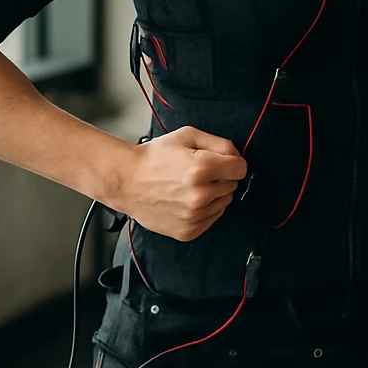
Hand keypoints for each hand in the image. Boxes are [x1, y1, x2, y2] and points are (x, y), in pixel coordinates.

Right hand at [116, 127, 246, 241]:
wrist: (126, 181)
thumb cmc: (154, 157)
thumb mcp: (188, 136)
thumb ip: (220, 143)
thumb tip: (238, 157)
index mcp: (202, 168)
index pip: (241, 168)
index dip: (232, 162)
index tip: (222, 162)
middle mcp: (200, 195)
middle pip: (232, 185)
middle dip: (221, 177)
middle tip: (198, 173)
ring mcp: (193, 215)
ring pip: (224, 203)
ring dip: (213, 194)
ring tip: (189, 186)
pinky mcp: (187, 231)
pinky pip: (212, 218)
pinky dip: (204, 209)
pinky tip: (186, 199)